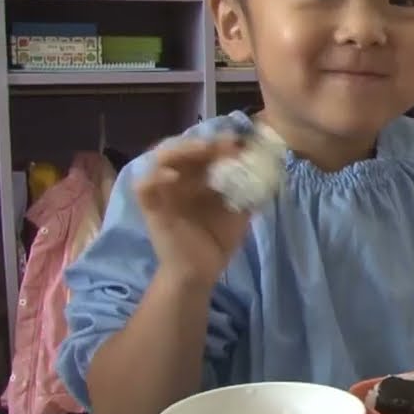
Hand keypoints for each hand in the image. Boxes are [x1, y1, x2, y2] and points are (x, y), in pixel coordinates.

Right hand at [134, 136, 252, 289]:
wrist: (202, 271)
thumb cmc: (218, 239)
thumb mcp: (240, 211)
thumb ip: (250, 191)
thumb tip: (269, 170)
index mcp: (197, 178)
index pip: (204, 150)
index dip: (220, 143)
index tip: (240, 143)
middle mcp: (179, 180)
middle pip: (182, 147)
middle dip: (204, 141)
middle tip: (226, 143)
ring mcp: (164, 193)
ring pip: (159, 158)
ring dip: (180, 149)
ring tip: (201, 149)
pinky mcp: (152, 209)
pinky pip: (144, 187)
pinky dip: (155, 177)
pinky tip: (173, 176)